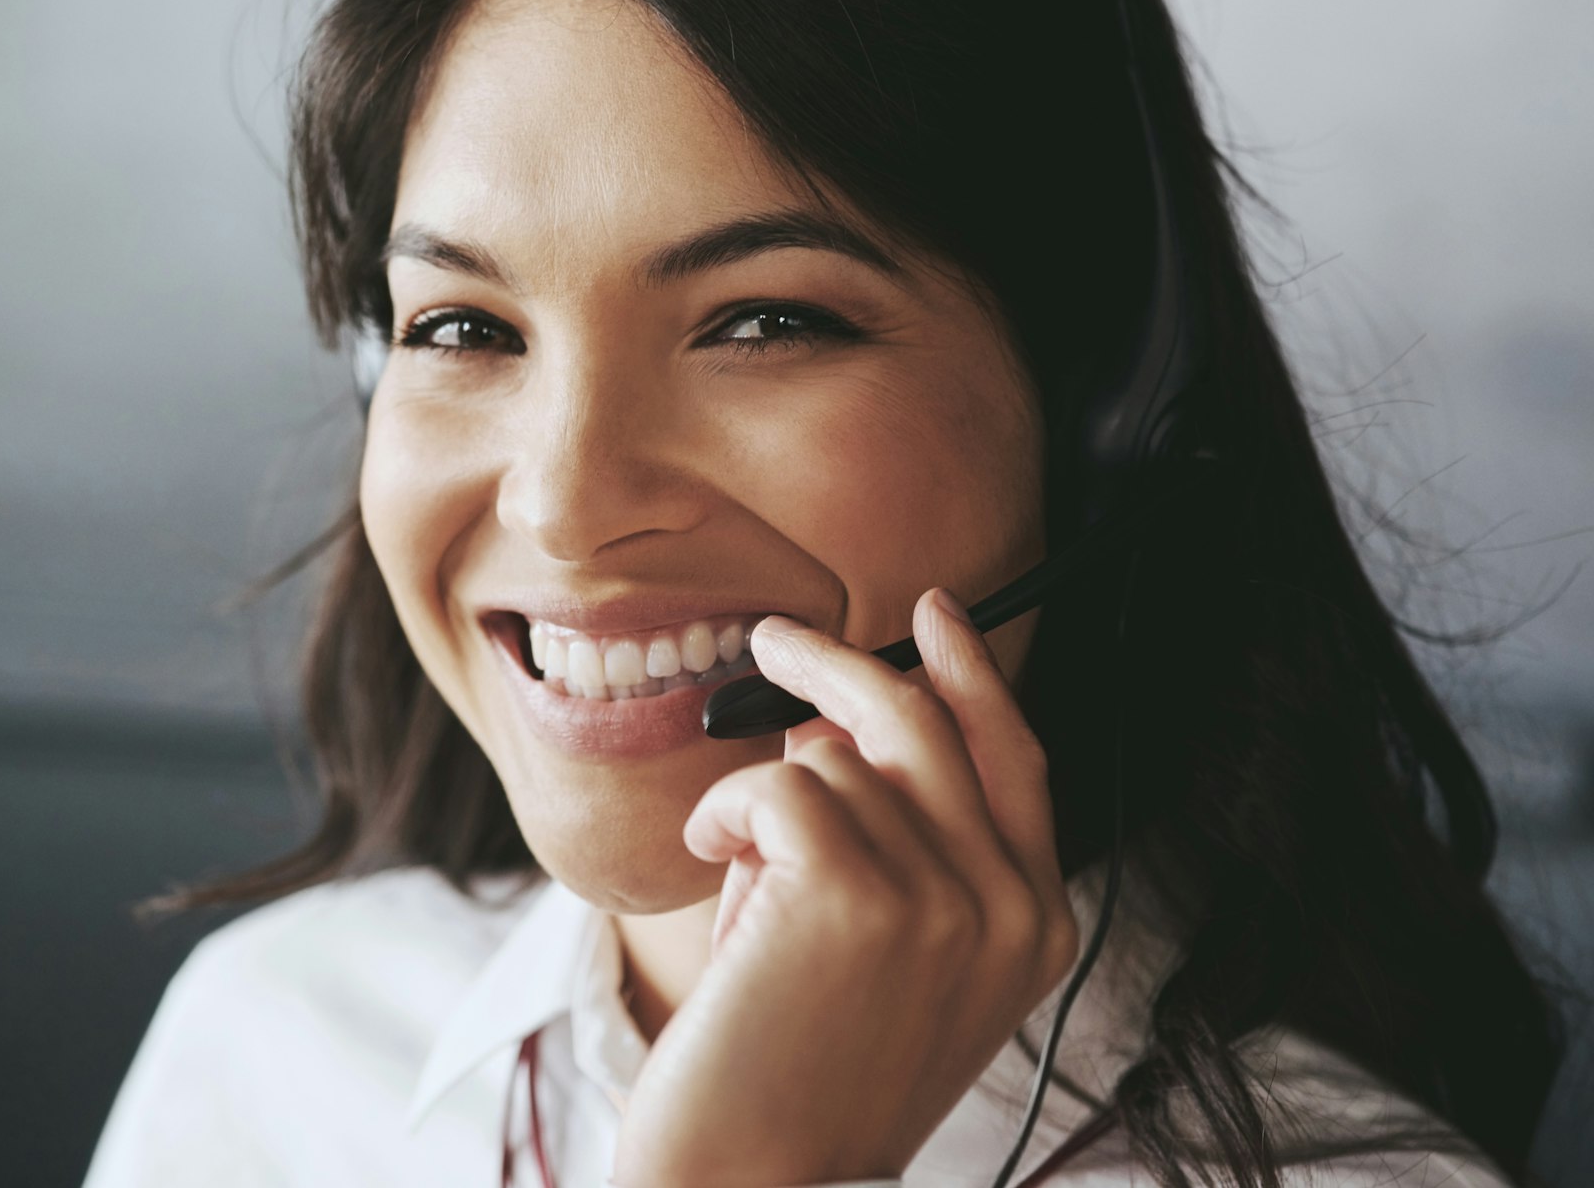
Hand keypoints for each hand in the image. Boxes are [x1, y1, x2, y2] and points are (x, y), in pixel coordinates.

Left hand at [610, 588, 1079, 1187]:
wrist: (758, 1182)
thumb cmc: (801, 1067)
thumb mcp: (886, 953)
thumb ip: (895, 843)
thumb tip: (827, 723)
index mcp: (1034, 927)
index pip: (1016, 758)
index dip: (974, 676)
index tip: (935, 614)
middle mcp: (1008, 908)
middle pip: (925, 722)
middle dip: (837, 664)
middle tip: (772, 640)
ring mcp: (942, 900)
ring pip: (832, 759)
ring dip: (761, 799)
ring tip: (739, 877)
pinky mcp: (857, 894)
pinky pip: (775, 786)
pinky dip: (723, 814)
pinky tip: (713, 867)